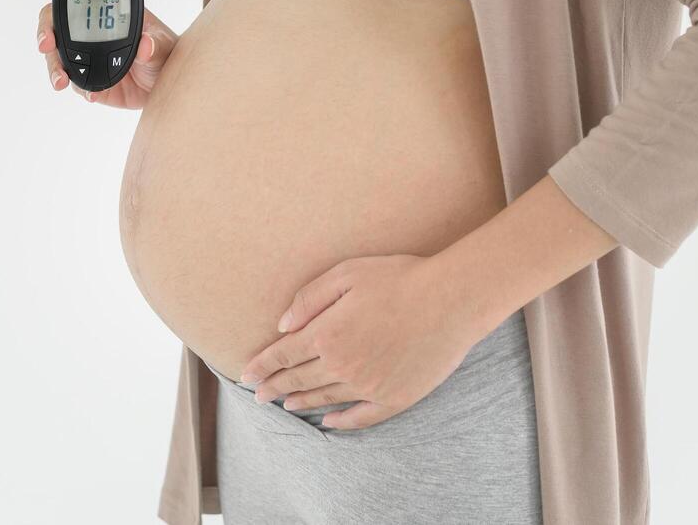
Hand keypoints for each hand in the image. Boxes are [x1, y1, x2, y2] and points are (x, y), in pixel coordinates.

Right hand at [37, 0, 177, 108]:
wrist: (162, 88)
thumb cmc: (166, 57)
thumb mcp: (165, 49)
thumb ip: (156, 46)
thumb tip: (146, 44)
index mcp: (115, 10)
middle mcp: (93, 27)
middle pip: (59, 17)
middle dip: (47, 27)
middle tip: (47, 42)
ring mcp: (84, 51)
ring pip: (56, 51)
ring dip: (53, 64)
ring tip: (61, 80)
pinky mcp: (84, 76)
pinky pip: (72, 79)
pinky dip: (76, 86)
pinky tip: (91, 94)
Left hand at [238, 254, 483, 429]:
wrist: (451, 299)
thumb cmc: (399, 278)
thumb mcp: (347, 274)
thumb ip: (310, 299)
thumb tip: (282, 324)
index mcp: (327, 334)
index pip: (284, 355)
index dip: (263, 366)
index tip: (246, 375)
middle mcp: (342, 366)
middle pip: (299, 380)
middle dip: (275, 387)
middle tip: (258, 395)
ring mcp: (369, 386)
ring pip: (326, 399)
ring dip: (302, 402)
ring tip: (286, 404)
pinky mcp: (395, 397)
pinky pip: (361, 417)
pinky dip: (342, 422)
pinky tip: (330, 423)